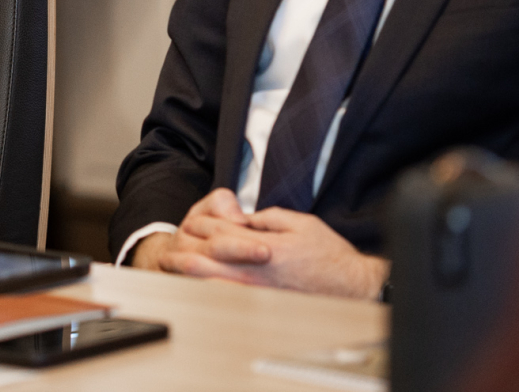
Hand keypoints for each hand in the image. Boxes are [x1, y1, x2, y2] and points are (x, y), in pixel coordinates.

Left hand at [134, 188, 388, 298]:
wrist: (355, 287)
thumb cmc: (330, 254)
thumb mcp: (300, 222)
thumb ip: (266, 218)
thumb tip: (241, 218)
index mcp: (265, 246)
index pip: (219, 232)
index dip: (201, 224)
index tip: (192, 222)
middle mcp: (258, 271)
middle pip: (207, 261)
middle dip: (183, 254)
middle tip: (168, 252)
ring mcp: (259, 292)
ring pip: (212, 284)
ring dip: (189, 275)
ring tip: (173, 268)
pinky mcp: (264, 305)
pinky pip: (228, 300)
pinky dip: (208, 293)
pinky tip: (197, 289)